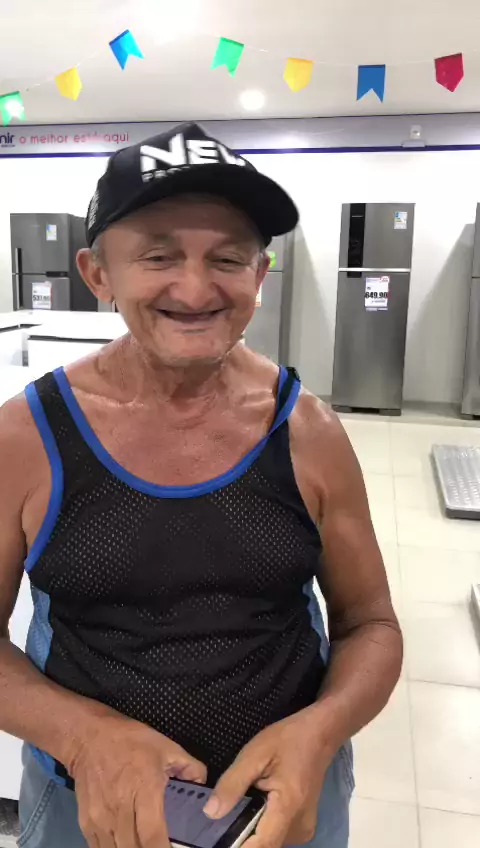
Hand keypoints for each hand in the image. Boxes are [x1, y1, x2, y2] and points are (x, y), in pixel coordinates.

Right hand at [68, 714, 206, 847]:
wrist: (88, 736)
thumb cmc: (130, 740)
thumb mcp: (166, 746)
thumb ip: (190, 767)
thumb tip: (203, 786)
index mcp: (144, 790)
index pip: (152, 836)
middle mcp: (120, 809)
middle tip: (161, 847)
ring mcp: (100, 819)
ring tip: (143, 847)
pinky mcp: (86, 823)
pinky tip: (125, 845)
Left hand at [204, 707, 331, 847]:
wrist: (319, 734)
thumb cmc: (287, 739)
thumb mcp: (254, 754)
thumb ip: (232, 784)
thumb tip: (211, 813)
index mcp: (288, 807)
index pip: (261, 846)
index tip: (218, 839)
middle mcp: (299, 827)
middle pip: (264, 846)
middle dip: (241, 837)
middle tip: (223, 818)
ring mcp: (304, 830)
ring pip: (270, 843)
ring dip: (252, 832)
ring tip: (239, 808)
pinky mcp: (303, 828)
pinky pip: (277, 836)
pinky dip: (263, 828)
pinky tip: (255, 807)